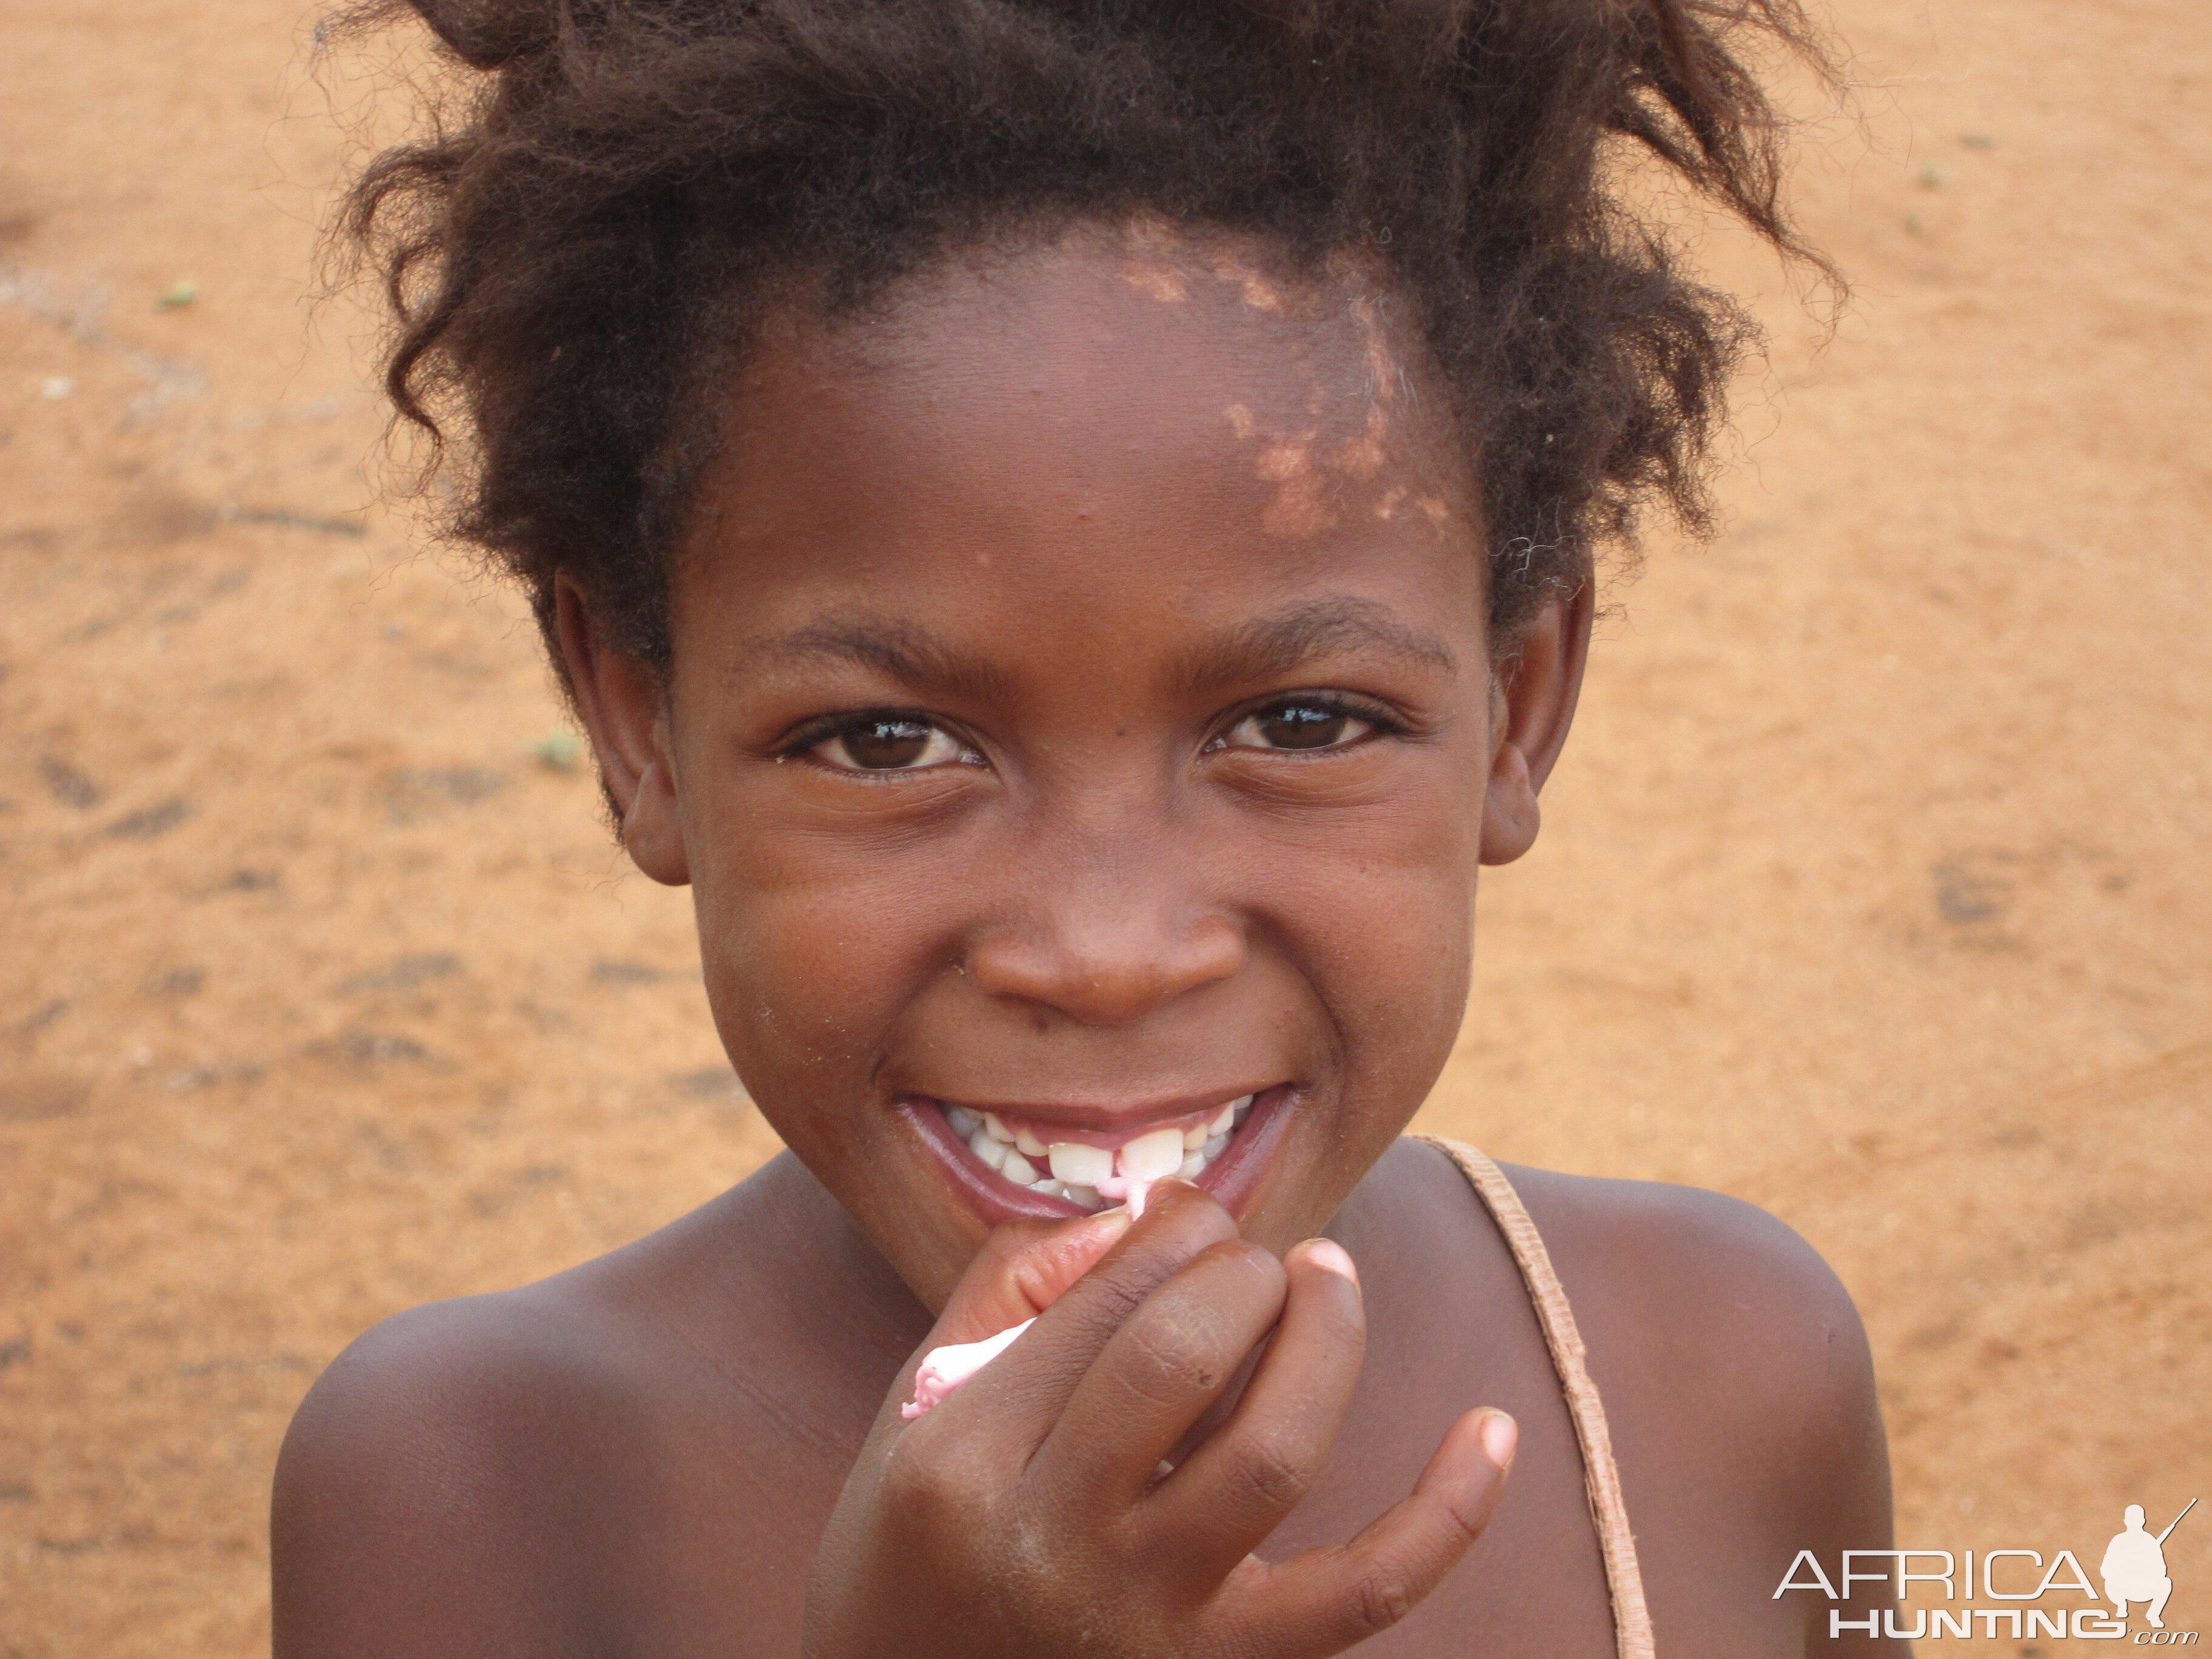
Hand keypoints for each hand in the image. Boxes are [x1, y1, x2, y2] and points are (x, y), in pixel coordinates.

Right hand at [802, 1181, 1516, 1658]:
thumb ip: (1011, 1288)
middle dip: (1242, 1272)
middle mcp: (1053, 1545)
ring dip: (1325, 1338)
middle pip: (1182, 1357)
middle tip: (1255, 1261)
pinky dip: (1447, 1514)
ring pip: (1272, 1454)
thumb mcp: (920, 1408)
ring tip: (1328, 1276)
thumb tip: (1145, 1214)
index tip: (1198, 1220)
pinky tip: (1492, 1427)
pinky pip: (1364, 1594)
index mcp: (963, 1464)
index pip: (1103, 1303)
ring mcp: (1146, 1621)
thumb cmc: (915, 1548)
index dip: (1178, 1231)